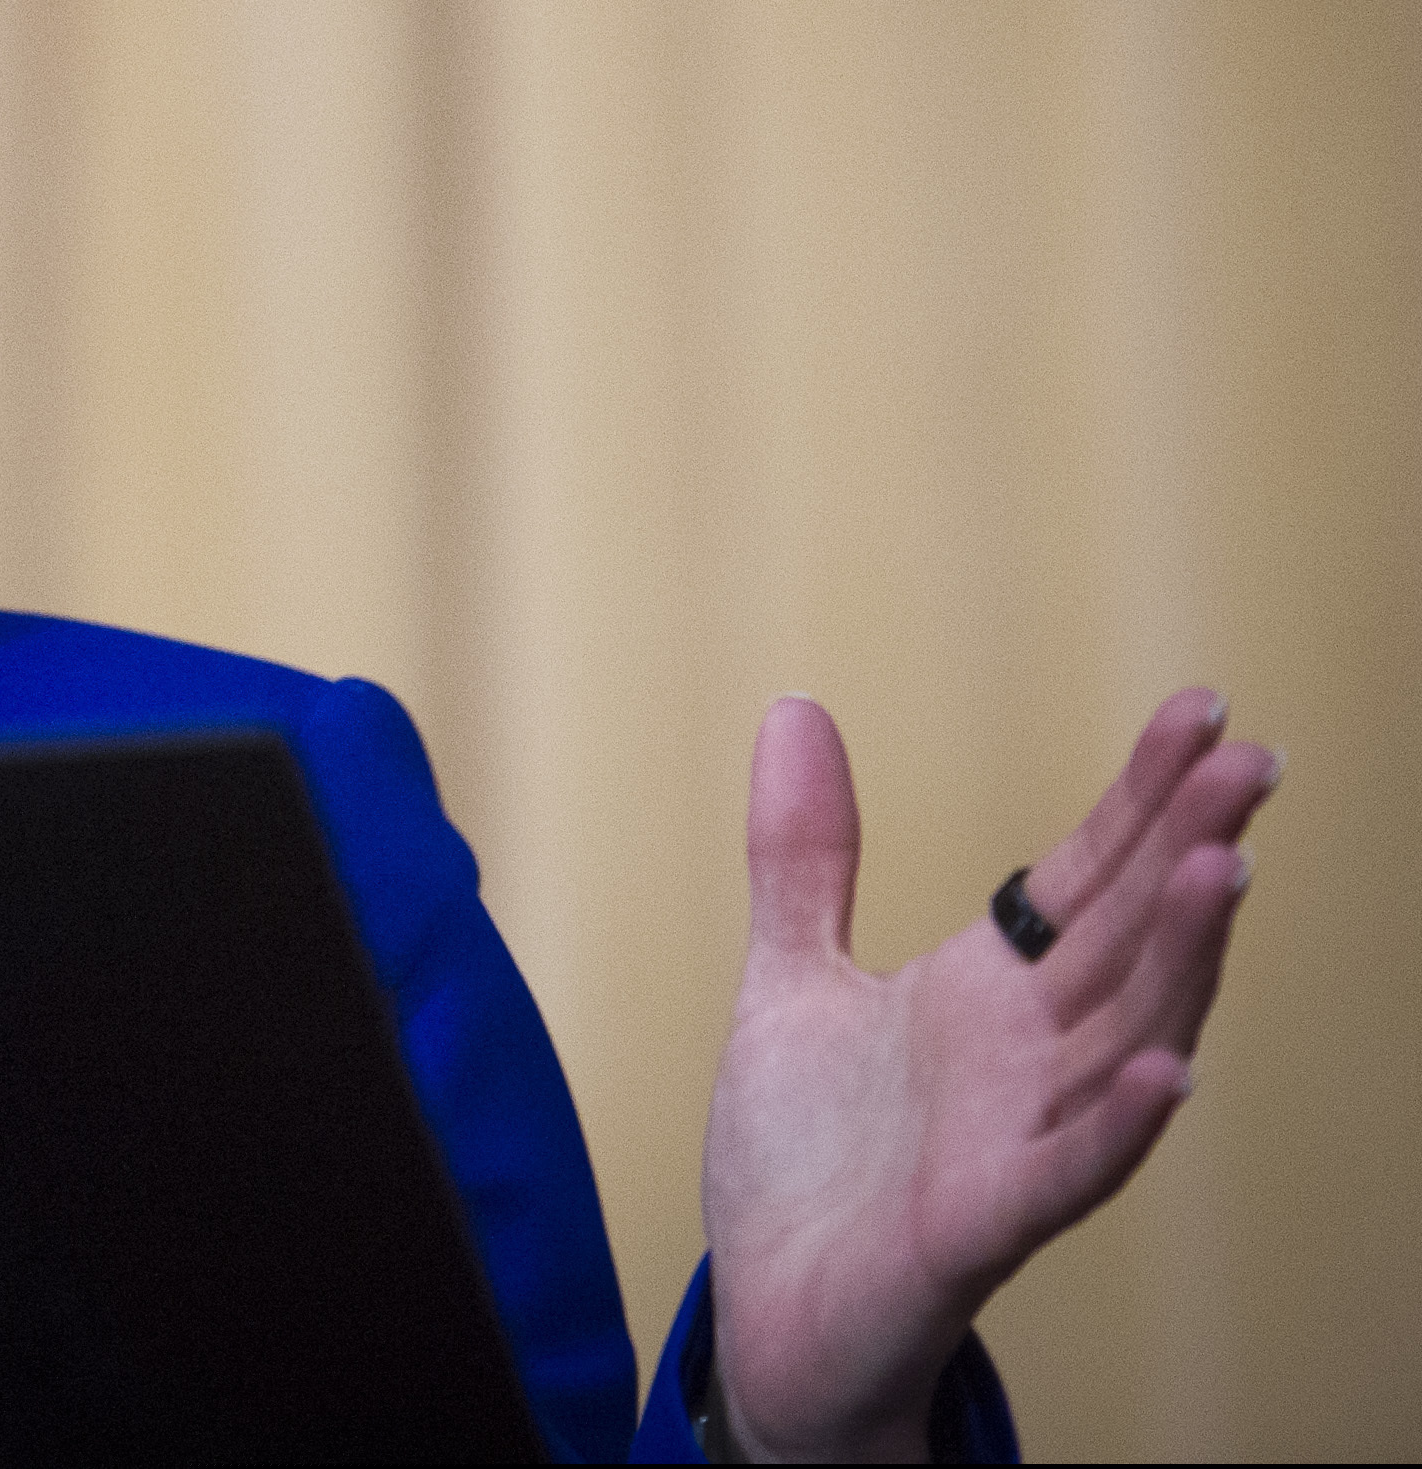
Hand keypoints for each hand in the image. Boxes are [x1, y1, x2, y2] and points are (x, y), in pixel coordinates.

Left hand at [699, 689, 1274, 1461]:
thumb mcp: (789, 979)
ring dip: (1177, 962)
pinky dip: (1119, 1124)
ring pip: (1123, 1039)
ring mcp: (1015, 1140)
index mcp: (987, 994)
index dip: (1142, 798)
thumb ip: (804, 856)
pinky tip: (1170, 1070)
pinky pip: (1066, 1172)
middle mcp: (1026, 1059)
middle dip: (1186, 850)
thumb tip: (796, 709)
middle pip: (1125, 940)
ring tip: (1222, 870)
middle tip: (1251, 761)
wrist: (772, 1314)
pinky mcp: (979, 1225)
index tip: (1204, 711)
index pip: (1085, 879)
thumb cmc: (805, 1161)